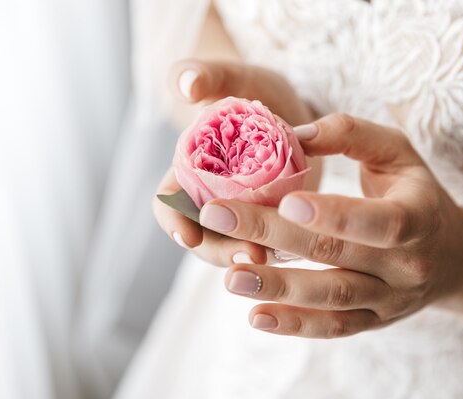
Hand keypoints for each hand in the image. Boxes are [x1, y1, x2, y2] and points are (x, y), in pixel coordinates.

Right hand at [153, 59, 316, 265]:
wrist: (292, 107)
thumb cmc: (256, 90)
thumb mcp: (234, 77)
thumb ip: (207, 75)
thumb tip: (185, 84)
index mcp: (188, 170)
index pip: (167, 202)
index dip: (173, 220)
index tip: (187, 236)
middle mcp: (209, 198)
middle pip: (203, 236)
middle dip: (220, 250)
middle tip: (250, 253)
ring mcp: (240, 213)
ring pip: (234, 245)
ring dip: (248, 256)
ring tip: (274, 258)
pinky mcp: (269, 220)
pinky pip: (266, 242)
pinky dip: (275, 251)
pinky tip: (295, 254)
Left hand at [199, 113, 462, 336]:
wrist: (453, 258)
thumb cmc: (416, 193)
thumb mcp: (398, 153)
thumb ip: (351, 135)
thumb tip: (293, 134)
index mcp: (418, 216)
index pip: (379, 221)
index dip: (334, 214)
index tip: (285, 201)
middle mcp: (406, 265)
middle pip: (336, 254)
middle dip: (273, 235)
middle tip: (217, 215)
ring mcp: (389, 299)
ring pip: (331, 299)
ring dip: (278, 289)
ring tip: (230, 277)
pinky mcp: (373, 321)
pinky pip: (333, 327)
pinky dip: (294, 325)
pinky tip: (255, 316)